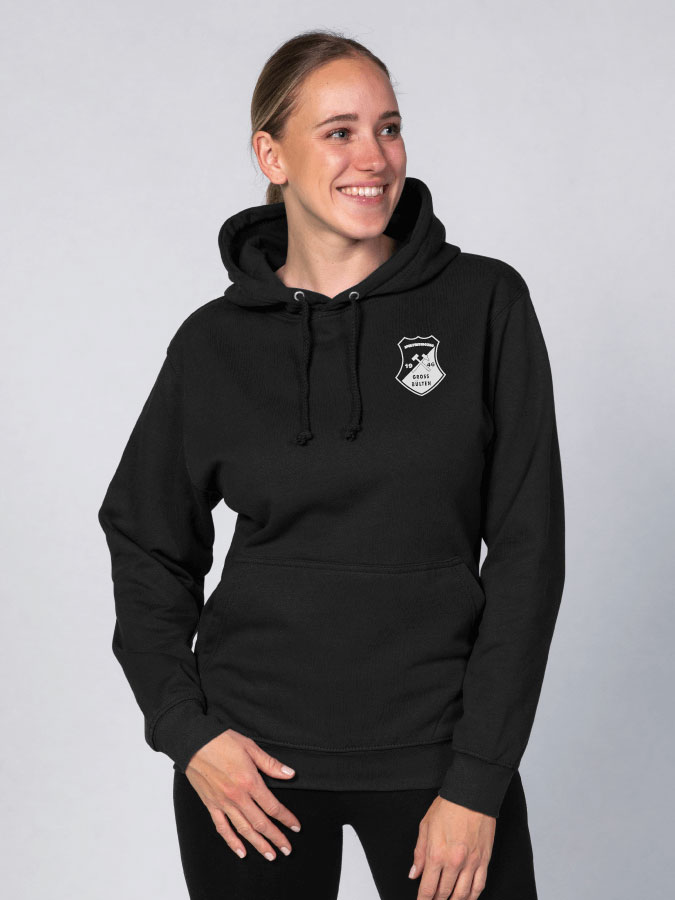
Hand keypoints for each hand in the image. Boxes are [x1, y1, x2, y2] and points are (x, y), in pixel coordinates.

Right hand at [185, 728, 301, 859]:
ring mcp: (223, 803)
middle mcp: (237, 796)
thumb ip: (270, 764)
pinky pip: (222, 828)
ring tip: (270, 855)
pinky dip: (232, 842)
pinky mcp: (211, 805)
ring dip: (258, 844)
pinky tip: (241, 852)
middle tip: (287, 849)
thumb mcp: (250, 747)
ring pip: (243, 829)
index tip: (295, 827)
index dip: (286, 818)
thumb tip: (290, 774)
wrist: (193, 742)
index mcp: (250, 781)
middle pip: (261, 823)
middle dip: (276, 838)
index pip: (273, 806)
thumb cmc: (221, 741)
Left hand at [408, 796, 495, 898]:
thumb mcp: (425, 826)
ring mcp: (471, 863)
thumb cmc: (448, 806)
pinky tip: (467, 899)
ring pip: (462, 895)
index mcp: (436, 854)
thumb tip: (414, 873)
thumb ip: (419, 852)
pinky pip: (479, 886)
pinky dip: (472, 897)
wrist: (472, 794)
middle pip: (444, 894)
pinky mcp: (484, 860)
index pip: (428, 888)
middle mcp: (454, 862)